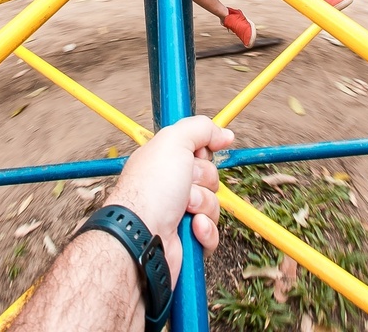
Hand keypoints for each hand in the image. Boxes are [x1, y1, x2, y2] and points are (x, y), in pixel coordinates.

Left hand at [104, 116, 234, 284]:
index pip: (198, 152)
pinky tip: (191, 229)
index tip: (199, 154)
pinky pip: (213, 232)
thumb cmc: (150, 189)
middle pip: (210, 178)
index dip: (202, 153)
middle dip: (203, 182)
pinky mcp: (188, 239)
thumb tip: (225, 134)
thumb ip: (200, 128)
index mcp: (165, 162)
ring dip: (204, 206)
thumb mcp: (173, 142)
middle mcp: (171, 186)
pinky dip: (205, 230)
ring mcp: (179, 213)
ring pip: (214, 205)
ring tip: (185, 210)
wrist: (142, 234)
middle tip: (185, 186)